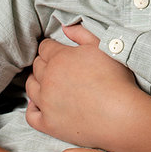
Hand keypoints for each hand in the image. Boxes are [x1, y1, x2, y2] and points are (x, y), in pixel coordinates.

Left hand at [27, 24, 138, 146]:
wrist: (120, 115)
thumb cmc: (115, 79)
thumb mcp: (102, 47)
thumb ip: (81, 33)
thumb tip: (64, 27)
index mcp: (59, 58)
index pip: (45, 47)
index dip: (52, 47)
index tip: (58, 51)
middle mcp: (48, 79)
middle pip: (37, 66)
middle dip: (45, 63)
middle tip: (58, 68)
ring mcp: (46, 102)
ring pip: (30, 87)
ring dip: (37, 82)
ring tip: (49, 84)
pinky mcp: (49, 123)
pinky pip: (30, 115)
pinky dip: (32, 108)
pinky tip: (40, 105)